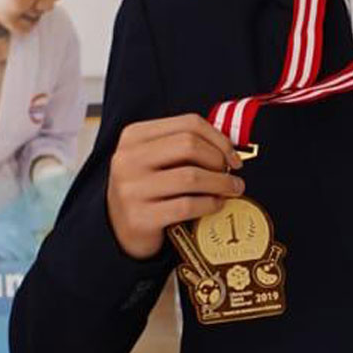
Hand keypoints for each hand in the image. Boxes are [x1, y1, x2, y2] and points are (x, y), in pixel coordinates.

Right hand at [106, 114, 244, 259]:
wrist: (119, 229)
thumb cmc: (148, 188)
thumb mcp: (156, 158)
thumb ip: (185, 146)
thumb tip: (229, 148)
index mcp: (134, 136)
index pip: (188, 123)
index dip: (218, 138)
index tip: (232, 155)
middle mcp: (128, 159)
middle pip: (189, 145)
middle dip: (219, 159)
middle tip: (231, 174)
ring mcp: (131, 189)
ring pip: (191, 176)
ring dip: (221, 183)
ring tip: (232, 189)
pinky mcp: (139, 217)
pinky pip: (187, 205)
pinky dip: (210, 204)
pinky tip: (216, 204)